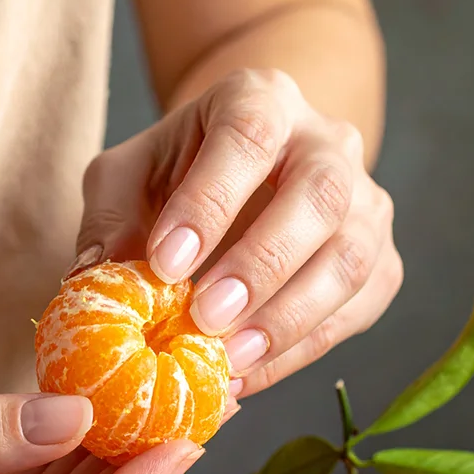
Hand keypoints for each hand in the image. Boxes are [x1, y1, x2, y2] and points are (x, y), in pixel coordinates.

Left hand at [73, 68, 400, 398]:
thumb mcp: (128, 177)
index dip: (210, 201)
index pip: (247, 135)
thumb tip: (92, 283)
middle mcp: (328, 143)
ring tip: (230, 361)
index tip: (166, 263)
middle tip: (207, 318)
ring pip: (350, 258)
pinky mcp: (381, 262)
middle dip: (262, 264)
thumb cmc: (179, 174)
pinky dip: (301, 351)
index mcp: (262, 98)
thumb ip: (110, 221)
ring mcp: (367, 204)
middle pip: (318, 195)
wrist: (249, 175)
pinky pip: (355, 310)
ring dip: (289, 318)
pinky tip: (249, 375)